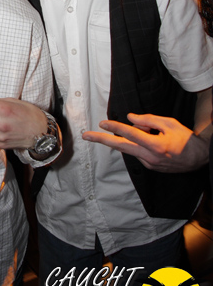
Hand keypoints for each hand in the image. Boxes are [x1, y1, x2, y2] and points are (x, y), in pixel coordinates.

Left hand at [82, 114, 208, 172]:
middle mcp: (149, 157)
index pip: (130, 134)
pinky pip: (138, 151)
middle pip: (120, 147)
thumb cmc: (185, 139)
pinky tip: (154, 139)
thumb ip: (148, 120)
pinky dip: (139, 143)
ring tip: (153, 131)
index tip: (103, 123)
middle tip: (86, 136)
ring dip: (132, 137)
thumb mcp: (170, 123)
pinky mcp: (149, 167)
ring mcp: (148, 164)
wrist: (198, 159)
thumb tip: (130, 119)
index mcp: (155, 145)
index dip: (115, 127)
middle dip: (101, 140)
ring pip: (130, 148)